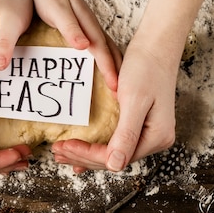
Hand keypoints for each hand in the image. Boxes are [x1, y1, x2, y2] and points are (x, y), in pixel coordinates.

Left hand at [32, 0, 120, 89]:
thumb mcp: (57, 11)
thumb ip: (70, 28)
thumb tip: (84, 46)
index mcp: (88, 27)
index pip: (101, 51)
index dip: (108, 69)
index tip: (115, 86)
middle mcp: (94, 29)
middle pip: (111, 53)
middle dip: (118, 73)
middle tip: (123, 95)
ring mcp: (93, 30)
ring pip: (110, 51)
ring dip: (116, 68)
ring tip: (120, 87)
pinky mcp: (89, 32)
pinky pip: (103, 49)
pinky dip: (109, 61)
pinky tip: (110, 70)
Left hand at [51, 40, 176, 171]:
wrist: (156, 46)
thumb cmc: (146, 67)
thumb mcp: (134, 101)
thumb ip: (126, 135)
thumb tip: (115, 166)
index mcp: (156, 137)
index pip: (116, 157)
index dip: (88, 155)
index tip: (65, 145)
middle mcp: (155, 140)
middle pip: (113, 159)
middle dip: (83, 156)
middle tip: (57, 150)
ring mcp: (148, 133)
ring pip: (112, 153)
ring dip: (86, 155)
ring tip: (62, 153)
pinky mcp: (140, 125)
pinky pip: (116, 143)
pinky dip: (96, 148)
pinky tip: (80, 154)